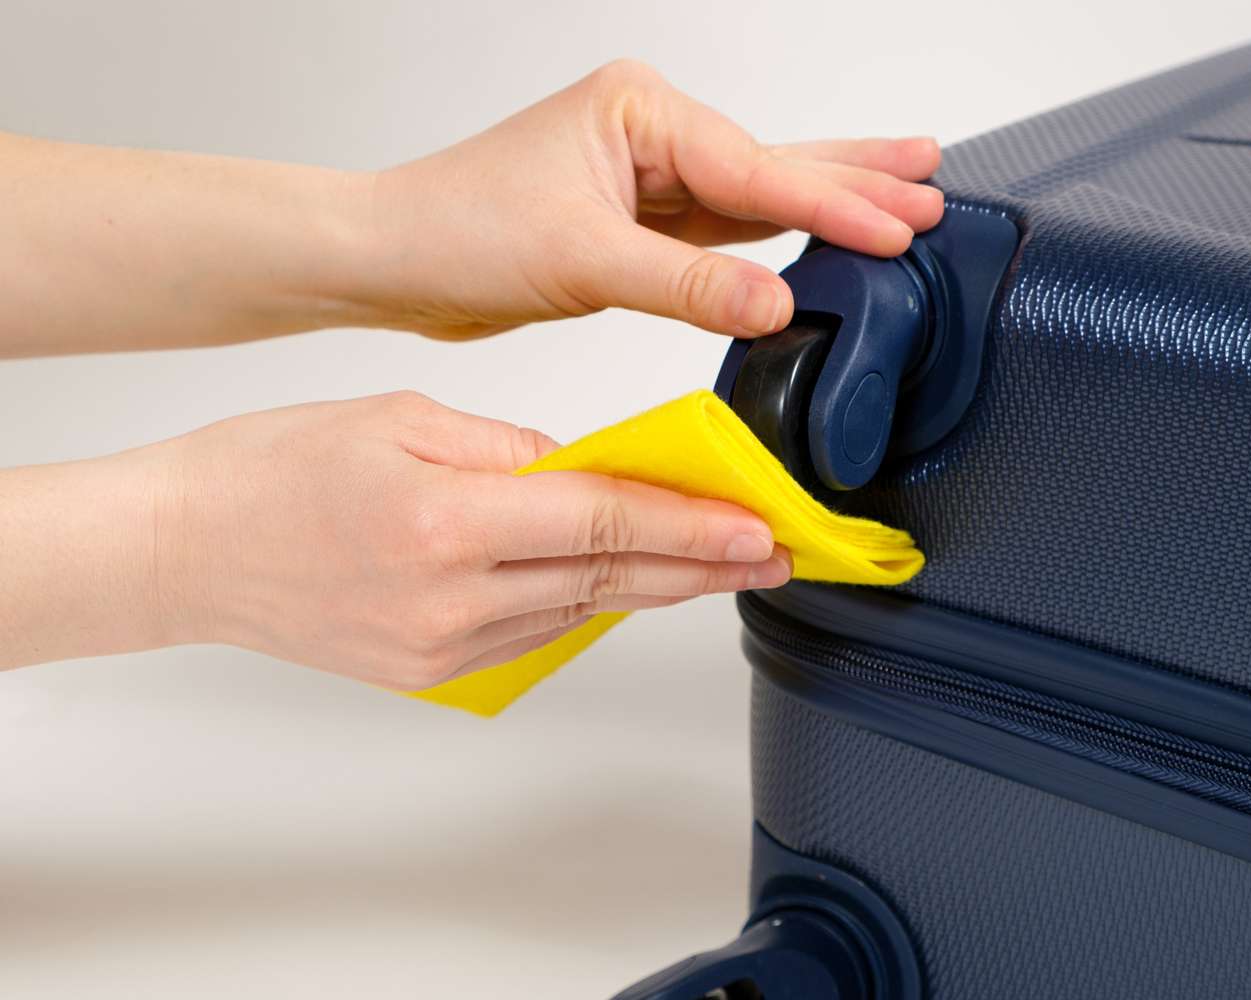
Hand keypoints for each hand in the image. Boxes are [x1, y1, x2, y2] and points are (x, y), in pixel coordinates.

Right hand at [148, 391, 789, 689]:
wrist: (185, 549)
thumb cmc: (273, 469)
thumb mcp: (400, 421)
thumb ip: (506, 448)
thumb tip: (581, 469)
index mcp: (446, 522)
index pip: (604, 521)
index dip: (693, 528)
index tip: (756, 528)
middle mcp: (451, 599)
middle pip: (609, 579)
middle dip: (701, 568)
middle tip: (768, 556)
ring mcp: (440, 648)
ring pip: (579, 611)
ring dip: (652, 588)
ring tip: (714, 566)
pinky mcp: (428, 672)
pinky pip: (533, 634)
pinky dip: (584, 603)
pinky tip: (624, 585)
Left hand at [359, 59, 942, 339]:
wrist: (396, 259)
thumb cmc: (458, 229)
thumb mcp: (583, 259)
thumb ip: (688, 284)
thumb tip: (778, 303)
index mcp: (639, 114)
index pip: (755, 169)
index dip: (831, 204)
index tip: (897, 230)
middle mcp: (651, 136)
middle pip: (775, 162)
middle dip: (855, 177)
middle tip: (932, 184)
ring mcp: (649, 179)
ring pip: (760, 194)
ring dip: (829, 200)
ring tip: (906, 188)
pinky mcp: (642, 225)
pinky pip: (728, 232)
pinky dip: (779, 238)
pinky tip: (825, 232)